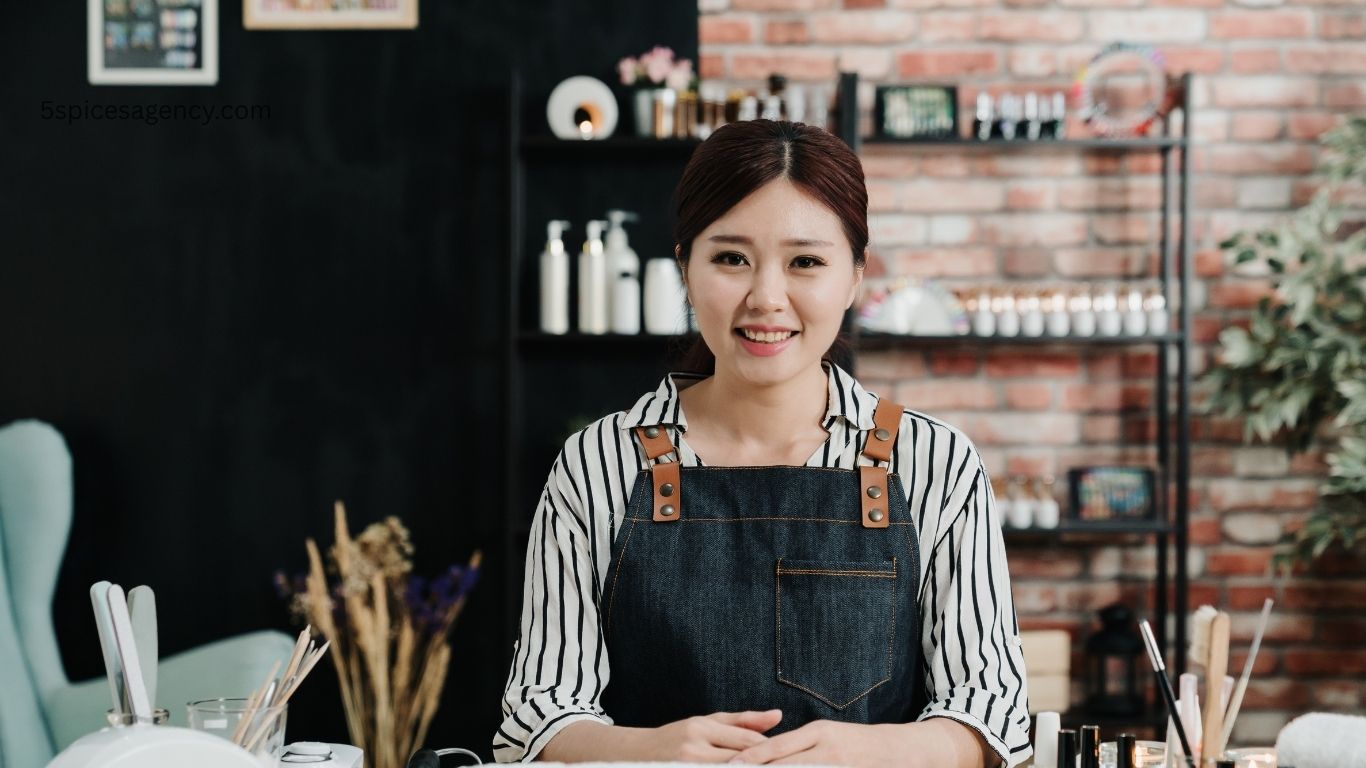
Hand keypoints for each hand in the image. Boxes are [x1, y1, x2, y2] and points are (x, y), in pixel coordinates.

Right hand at [643, 709, 784, 762]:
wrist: (637, 754)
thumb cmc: (678, 736)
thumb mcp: (708, 722)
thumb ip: (744, 721)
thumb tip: (778, 715)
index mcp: (702, 728)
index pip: (748, 741)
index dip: (771, 750)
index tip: (788, 755)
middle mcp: (694, 749)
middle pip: (742, 760)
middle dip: (764, 765)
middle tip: (788, 767)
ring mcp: (687, 766)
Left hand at [727, 720, 908, 766]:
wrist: (898, 751)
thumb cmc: (855, 742)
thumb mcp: (827, 734)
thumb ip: (797, 745)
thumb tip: (761, 755)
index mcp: (819, 732)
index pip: (778, 746)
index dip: (753, 758)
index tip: (732, 765)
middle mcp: (827, 750)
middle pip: (786, 766)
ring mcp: (839, 767)